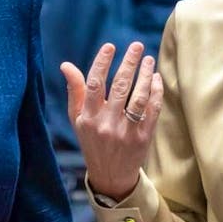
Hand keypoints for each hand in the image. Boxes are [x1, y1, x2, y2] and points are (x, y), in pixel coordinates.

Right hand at [60, 42, 163, 199]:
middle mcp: (106, 124)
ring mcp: (126, 131)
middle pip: (119, 87)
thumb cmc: (92, 141)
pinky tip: (156, 79)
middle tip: (137, 46)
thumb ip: (74, 91)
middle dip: (129, 63)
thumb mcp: (78, 119)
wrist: (110, 175)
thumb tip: (66, 65)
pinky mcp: (143, 138)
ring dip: (145, 75)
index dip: (102, 62)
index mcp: (88, 117)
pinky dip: (156, 92)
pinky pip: (152, 110)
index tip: (110, 46)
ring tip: (149, 60)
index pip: (94, 84)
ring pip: (138, 97)